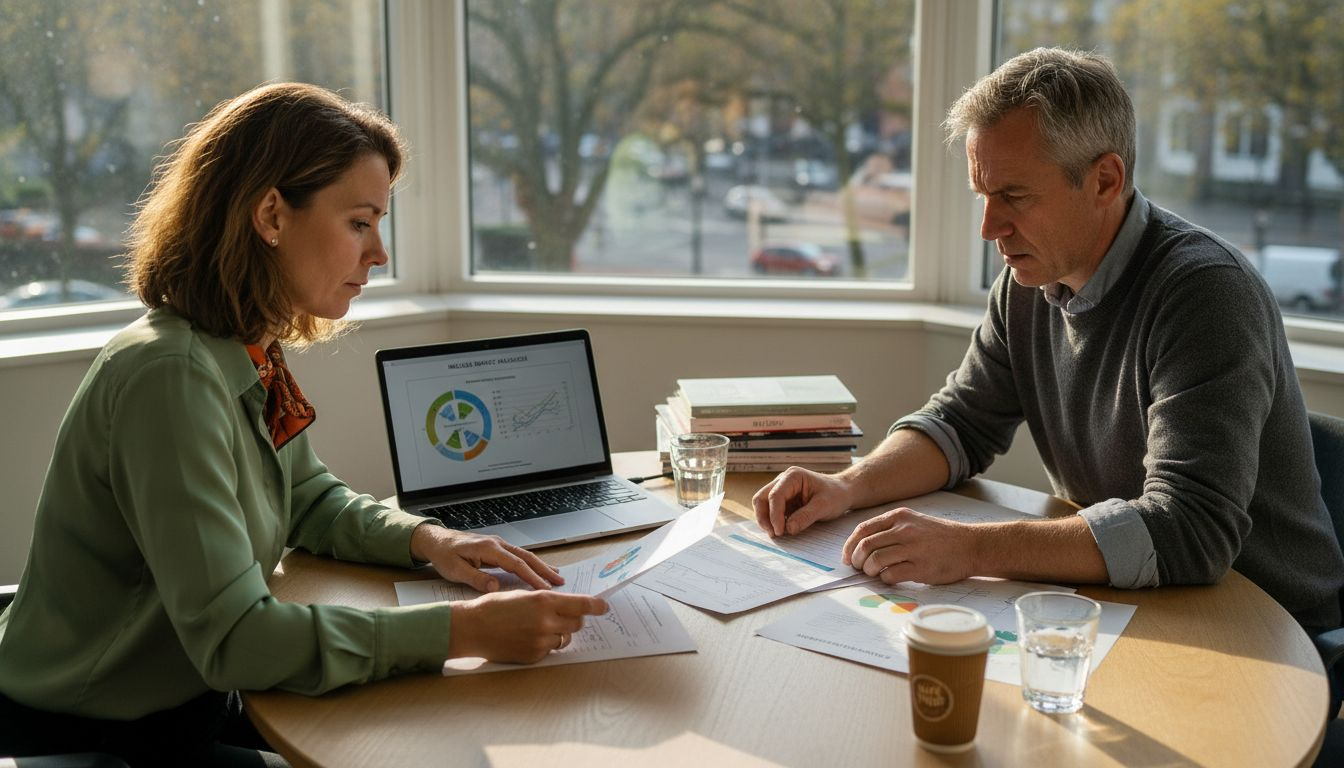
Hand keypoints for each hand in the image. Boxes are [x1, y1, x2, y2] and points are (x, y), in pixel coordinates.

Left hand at [411, 524, 562, 591]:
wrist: (437, 541)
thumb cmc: (445, 555)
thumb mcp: (455, 571)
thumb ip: (476, 578)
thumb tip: (496, 587)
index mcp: (488, 548)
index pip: (516, 564)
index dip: (532, 577)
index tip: (545, 588)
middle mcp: (497, 543)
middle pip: (526, 557)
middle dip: (544, 569)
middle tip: (560, 582)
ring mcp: (498, 544)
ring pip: (524, 555)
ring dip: (540, 566)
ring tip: (557, 576)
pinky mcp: (497, 548)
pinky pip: (518, 556)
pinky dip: (531, 563)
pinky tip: (538, 569)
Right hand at [448, 590, 609, 663]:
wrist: (472, 628)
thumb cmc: (494, 607)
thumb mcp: (522, 594)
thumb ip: (547, 600)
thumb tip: (568, 604)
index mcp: (544, 601)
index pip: (581, 604)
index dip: (596, 606)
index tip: (604, 607)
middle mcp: (546, 622)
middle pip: (577, 622)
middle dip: (574, 618)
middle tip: (562, 614)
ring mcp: (541, 641)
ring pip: (565, 637)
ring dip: (559, 632)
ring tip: (539, 626)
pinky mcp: (534, 656)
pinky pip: (550, 650)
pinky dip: (545, 643)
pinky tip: (527, 637)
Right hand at [752, 466, 851, 536]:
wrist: (842, 492)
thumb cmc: (835, 495)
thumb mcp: (824, 506)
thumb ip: (806, 516)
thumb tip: (788, 529)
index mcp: (793, 476)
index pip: (775, 495)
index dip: (774, 515)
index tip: (780, 532)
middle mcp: (783, 480)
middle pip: (761, 498)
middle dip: (764, 517)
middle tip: (773, 534)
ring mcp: (782, 490)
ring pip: (763, 504)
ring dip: (766, 520)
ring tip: (777, 534)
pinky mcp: (784, 500)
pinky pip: (771, 511)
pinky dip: (773, 521)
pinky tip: (782, 531)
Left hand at [842, 507, 978, 584]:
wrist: (971, 545)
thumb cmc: (941, 536)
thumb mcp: (914, 522)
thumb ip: (890, 529)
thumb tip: (862, 547)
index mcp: (900, 517)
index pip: (863, 529)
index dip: (850, 545)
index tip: (847, 557)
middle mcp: (905, 530)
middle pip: (866, 545)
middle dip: (856, 560)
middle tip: (859, 568)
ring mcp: (913, 549)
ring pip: (875, 560)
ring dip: (869, 571)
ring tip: (874, 574)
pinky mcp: (921, 568)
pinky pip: (891, 575)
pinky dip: (885, 579)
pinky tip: (890, 578)